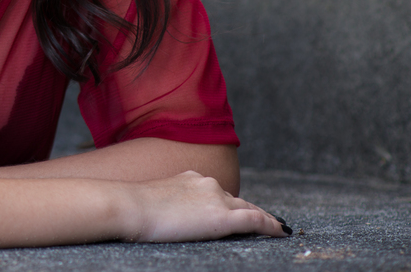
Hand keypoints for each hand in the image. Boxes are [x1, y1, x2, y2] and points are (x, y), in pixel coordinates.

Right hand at [125, 171, 288, 242]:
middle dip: (251, 209)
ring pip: (249, 208)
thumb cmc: (131, 207)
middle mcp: (206, 183)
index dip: (231, 202)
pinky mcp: (223, 216)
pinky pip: (256, 220)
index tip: (239, 209)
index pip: (217, 192)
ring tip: (276, 228)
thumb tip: (163, 212)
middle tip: (266, 221)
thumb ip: (167, 202)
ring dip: (263, 218)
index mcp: (190, 178)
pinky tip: (281, 232)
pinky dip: (271, 226)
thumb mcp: (152, 199)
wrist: (130, 206)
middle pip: (236, 199)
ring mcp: (216, 198)